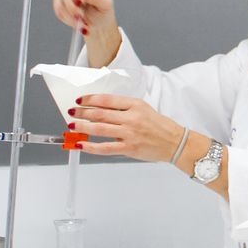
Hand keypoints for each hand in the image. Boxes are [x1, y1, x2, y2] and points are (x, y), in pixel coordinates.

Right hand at [51, 0, 121, 66]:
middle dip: (73, 4)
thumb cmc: (105, 14)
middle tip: (82, 16)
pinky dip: (65, 18)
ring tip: (82, 23)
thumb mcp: (107, 5)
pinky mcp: (61, 5)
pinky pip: (56, 8)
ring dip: (70, 14)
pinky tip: (76, 24)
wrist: (99, 27)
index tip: (83, 0)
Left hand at [69, 94, 185, 162]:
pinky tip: (81, 144)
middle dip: (82, 113)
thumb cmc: (160, 126)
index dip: (90, 99)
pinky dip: (90, 146)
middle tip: (72, 112)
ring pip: (99, 129)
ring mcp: (130, 134)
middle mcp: (132, 118)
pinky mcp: (129, 148)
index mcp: (135, 105)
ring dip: (82, 127)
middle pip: (100, 114)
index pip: (107, 100)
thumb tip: (100, 109)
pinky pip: (105, 148)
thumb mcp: (144, 109)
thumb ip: (124, 108)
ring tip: (72, 126)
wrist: (175, 142)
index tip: (80, 100)